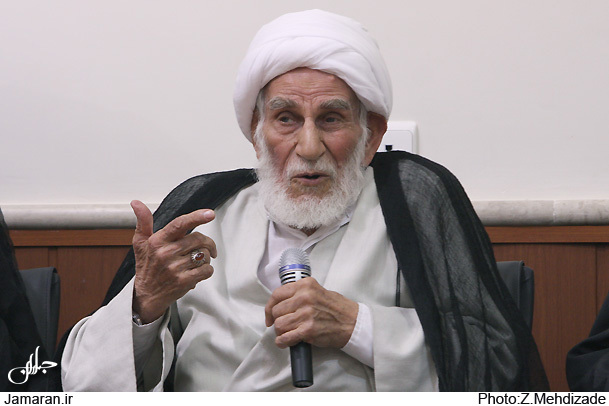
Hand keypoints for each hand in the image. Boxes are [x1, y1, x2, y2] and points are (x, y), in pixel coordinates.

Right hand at [130, 200, 216, 322]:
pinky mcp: (183, 282)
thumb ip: (143, 221)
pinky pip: (206, 270)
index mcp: (157, 241)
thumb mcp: (141, 243)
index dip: (196, 217)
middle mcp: (165, 253)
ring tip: (198, 261)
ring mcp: (174, 268)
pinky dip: (207, 270)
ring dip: (206, 257)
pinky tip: (198, 271)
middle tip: (207, 247)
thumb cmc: (146, 267)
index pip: (179, 224)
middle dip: (207, 242)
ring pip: (204, 255)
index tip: (210, 213)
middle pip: (198, 239)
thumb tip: (136, 203)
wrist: (146, 296)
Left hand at [264, 278, 358, 348]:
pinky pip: (285, 337)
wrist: (353, 322)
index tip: (270, 315)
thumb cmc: (337, 308)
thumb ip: (300, 293)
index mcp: (305, 285)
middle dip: (277, 320)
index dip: (270, 307)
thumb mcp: (318, 291)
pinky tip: (285, 342)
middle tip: (285, 325)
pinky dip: (282, 342)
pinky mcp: (308, 330)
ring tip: (289, 333)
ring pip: (279, 325)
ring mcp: (306, 314)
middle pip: (276, 311)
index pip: (277, 294)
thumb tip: (281, 303)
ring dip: (281, 332)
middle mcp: (304, 297)